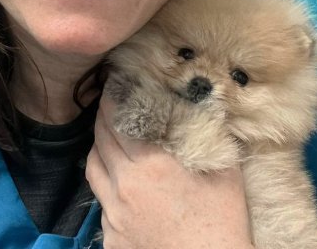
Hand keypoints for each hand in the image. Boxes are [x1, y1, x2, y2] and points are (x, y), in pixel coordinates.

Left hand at [86, 95, 253, 248]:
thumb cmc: (222, 220)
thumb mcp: (224, 170)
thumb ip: (210, 133)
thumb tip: (206, 103)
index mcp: (150, 164)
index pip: (117, 121)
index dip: (111, 99)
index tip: (113, 84)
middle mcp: (124, 186)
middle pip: (100, 140)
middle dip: (102, 117)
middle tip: (108, 102)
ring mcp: (113, 214)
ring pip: (92, 168)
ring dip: (98, 147)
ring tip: (108, 137)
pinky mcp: (111, 238)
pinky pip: (100, 200)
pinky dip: (106, 182)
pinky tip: (120, 180)